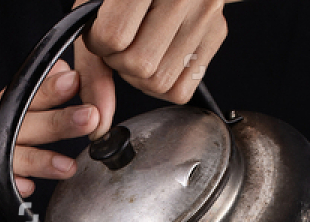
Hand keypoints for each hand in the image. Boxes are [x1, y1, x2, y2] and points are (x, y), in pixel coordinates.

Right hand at [0, 61, 98, 221]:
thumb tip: (32, 121)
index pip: (10, 102)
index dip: (42, 90)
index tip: (75, 79)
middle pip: (12, 124)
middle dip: (53, 117)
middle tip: (88, 113)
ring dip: (37, 156)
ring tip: (69, 161)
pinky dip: (0, 186)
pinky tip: (24, 189)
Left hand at [73, 0, 231, 137]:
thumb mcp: (97, 8)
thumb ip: (91, 64)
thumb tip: (98, 123)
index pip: (113, 38)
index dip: (99, 45)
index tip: (102, 33)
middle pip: (139, 65)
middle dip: (121, 63)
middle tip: (123, 43)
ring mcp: (206, 12)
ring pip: (160, 82)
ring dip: (141, 77)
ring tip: (141, 48)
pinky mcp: (218, 32)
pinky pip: (182, 90)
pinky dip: (163, 84)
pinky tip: (160, 58)